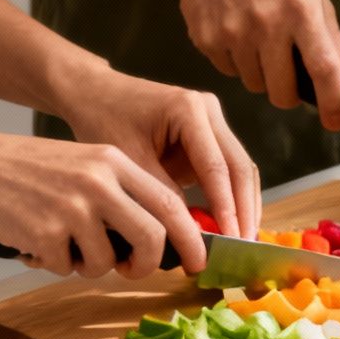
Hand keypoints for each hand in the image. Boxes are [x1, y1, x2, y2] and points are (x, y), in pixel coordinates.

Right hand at [0, 131, 207, 278]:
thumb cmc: (22, 169)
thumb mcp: (81, 163)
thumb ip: (119, 193)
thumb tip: (157, 239)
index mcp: (112, 161)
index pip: (170, 203)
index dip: (191, 237)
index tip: (198, 260)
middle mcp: (99, 182)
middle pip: (152, 236)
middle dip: (150, 264)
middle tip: (134, 270)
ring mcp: (73, 208)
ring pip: (107, 261)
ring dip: (88, 265)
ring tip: (61, 244)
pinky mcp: (46, 232)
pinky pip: (65, 267)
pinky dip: (52, 264)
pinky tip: (32, 241)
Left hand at [58, 68, 262, 238]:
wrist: (95, 93)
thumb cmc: (104, 119)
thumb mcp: (129, 160)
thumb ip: (162, 193)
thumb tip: (191, 231)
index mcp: (188, 109)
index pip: (216, 166)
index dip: (225, 206)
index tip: (230, 237)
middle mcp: (209, 111)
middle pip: (239, 166)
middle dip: (244, 209)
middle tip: (243, 245)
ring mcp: (213, 122)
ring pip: (241, 169)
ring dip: (243, 205)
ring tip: (242, 239)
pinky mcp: (210, 136)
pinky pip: (228, 170)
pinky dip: (231, 197)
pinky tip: (231, 224)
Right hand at [169, 0, 339, 129]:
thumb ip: (334, 45)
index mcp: (300, 10)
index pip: (323, 68)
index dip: (333, 102)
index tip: (337, 122)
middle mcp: (266, 23)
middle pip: (284, 93)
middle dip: (291, 95)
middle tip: (290, 75)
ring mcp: (233, 32)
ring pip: (256, 86)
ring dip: (262, 75)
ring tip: (259, 39)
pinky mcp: (206, 39)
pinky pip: (230, 72)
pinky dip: (237, 62)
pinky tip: (236, 32)